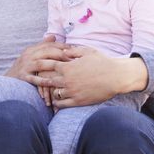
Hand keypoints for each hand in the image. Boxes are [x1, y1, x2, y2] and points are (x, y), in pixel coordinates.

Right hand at [5, 35, 71, 82]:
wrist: (8, 80)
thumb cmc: (24, 68)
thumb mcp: (31, 55)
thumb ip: (42, 47)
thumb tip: (53, 36)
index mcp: (32, 50)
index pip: (48, 45)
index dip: (62, 46)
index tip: (74, 49)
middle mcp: (28, 56)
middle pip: (47, 52)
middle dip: (61, 54)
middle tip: (74, 58)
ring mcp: (25, 66)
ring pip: (41, 64)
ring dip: (55, 65)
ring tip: (67, 68)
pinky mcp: (23, 77)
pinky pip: (34, 79)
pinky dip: (43, 80)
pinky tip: (53, 82)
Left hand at [30, 46, 147, 107]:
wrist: (116, 77)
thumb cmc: (102, 62)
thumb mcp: (87, 52)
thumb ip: (73, 50)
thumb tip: (63, 49)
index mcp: (68, 67)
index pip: (48, 66)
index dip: (43, 66)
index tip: (38, 66)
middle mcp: (67, 80)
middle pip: (48, 80)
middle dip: (42, 79)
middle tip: (37, 80)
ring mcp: (72, 91)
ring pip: (54, 93)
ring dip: (50, 92)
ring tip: (47, 92)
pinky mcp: (77, 101)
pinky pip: (62, 104)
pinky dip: (57, 103)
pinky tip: (55, 103)